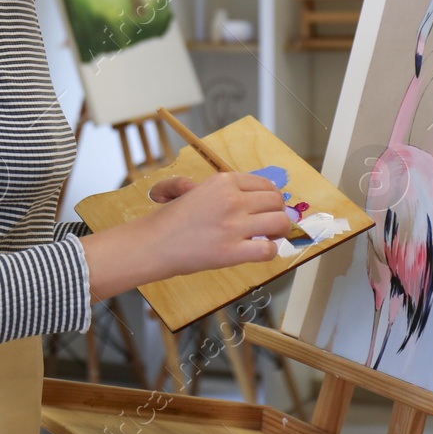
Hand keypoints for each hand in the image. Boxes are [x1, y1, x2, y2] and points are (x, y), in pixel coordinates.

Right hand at [142, 171, 295, 275]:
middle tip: (271, 224)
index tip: (269, 208)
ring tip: (270, 237)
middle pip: (276, 201)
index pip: (265, 184)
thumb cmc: (170, 219)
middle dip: (278, 212)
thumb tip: (238, 192)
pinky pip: (268, 250)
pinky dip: (269, 251)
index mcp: (223, 181)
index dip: (272, 198)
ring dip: (279, 231)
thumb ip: (214, 186)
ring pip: (279, 222)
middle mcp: (232, 199)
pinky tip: (259, 252)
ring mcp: (233, 225)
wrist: (153, 243)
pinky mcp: (231, 251)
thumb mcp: (191, 189)